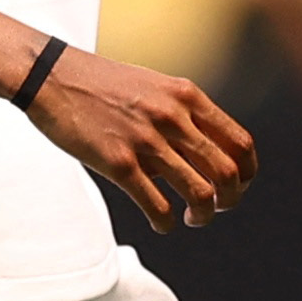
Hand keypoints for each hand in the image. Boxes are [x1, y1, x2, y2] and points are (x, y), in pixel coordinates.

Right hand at [24, 46, 256, 232]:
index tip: (238, 186)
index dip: (247, 173)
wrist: (54, 76)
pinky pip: (157, 205)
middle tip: (215, 208)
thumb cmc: (104, 84)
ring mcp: (147, 140)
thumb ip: (182, 114)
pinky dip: (165, 223)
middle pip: (228, 172)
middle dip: (229, 200)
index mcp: (188, 96)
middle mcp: (174, 117)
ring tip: (190, 219)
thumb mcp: (156, 87)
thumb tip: (201, 155)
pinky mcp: (119, 163)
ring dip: (201, 216)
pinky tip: (161, 223)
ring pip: (199, 193)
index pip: (240, 142)